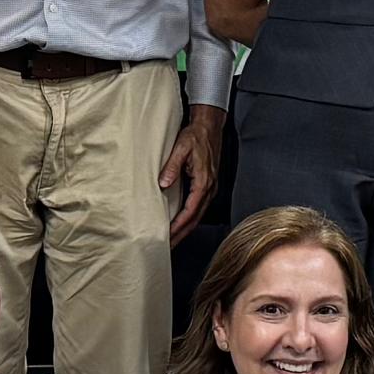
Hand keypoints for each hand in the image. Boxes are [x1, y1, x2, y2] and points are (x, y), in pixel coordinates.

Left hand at [161, 106, 226, 242]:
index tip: (168, 235)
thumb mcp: (181, 148)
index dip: (178, 226)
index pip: (190, 211)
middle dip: (181, 234)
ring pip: (197, 216)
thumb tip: (163, 183)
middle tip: (168, 246)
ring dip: (185, 229)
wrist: (209, 127)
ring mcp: (210, 189)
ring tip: (172, 239)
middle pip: (195, 219)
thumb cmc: (196, 136)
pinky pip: (198, 208)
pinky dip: (189, 219)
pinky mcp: (207, 187)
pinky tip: (180, 223)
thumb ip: (172, 166)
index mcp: (203, 182)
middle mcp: (209, 189)